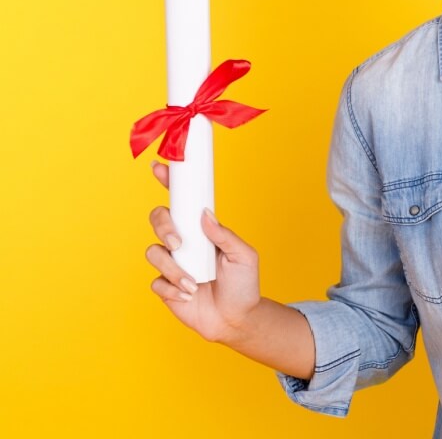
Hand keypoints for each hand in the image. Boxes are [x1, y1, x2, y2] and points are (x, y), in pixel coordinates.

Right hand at [146, 161, 261, 343]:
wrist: (236, 318)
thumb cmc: (243, 284)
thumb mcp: (243, 256)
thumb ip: (224, 235)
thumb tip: (205, 214)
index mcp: (202, 229)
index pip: (183, 201)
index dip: (170, 182)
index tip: (161, 166)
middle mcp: (184, 242)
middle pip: (158, 219)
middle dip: (164, 227)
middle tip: (179, 243)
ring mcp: (172, 263)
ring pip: (154, 252)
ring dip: (174, 268)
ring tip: (194, 281)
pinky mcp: (164, 286)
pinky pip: (156, 281)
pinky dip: (173, 288)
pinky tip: (189, 294)